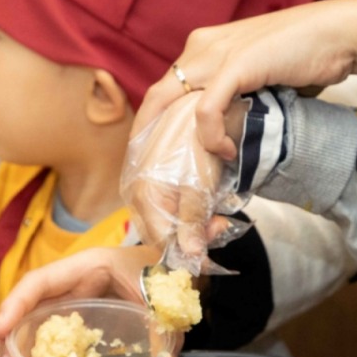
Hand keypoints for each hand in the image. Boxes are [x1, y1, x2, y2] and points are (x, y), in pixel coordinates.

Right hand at [0, 245, 181, 356]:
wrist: (172, 268)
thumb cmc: (162, 274)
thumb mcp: (162, 299)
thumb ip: (163, 330)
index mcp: (85, 268)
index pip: (38, 283)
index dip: (15, 305)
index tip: (0, 332)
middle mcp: (68, 287)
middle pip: (27, 315)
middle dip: (13, 347)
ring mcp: (68, 306)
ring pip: (31, 333)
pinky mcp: (75, 325)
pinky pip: (48, 343)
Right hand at [121, 92, 239, 264]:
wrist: (198, 99)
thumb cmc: (198, 139)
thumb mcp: (199, 184)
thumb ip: (192, 221)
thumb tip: (190, 257)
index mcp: (144, 193)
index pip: (158, 239)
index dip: (183, 251)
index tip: (207, 254)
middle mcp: (138, 189)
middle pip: (161, 230)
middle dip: (190, 237)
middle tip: (219, 228)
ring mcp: (146, 180)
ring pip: (167, 217)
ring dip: (193, 223)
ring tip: (218, 218)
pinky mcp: (156, 173)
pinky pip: (169, 203)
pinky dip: (189, 208)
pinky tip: (207, 204)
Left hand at [134, 0, 356, 159]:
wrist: (340, 33)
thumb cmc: (306, 57)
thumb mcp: (258, 79)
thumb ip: (236, 99)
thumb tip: (228, 136)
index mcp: (204, 46)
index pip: (164, 89)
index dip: (155, 124)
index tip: (160, 158)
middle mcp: (203, 46)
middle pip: (156, 97)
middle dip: (150, 138)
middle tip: (158, 174)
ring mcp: (217, 52)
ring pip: (172, 102)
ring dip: (180, 143)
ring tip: (191, 170)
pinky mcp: (236, 64)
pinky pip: (207, 109)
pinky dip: (212, 136)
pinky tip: (226, 151)